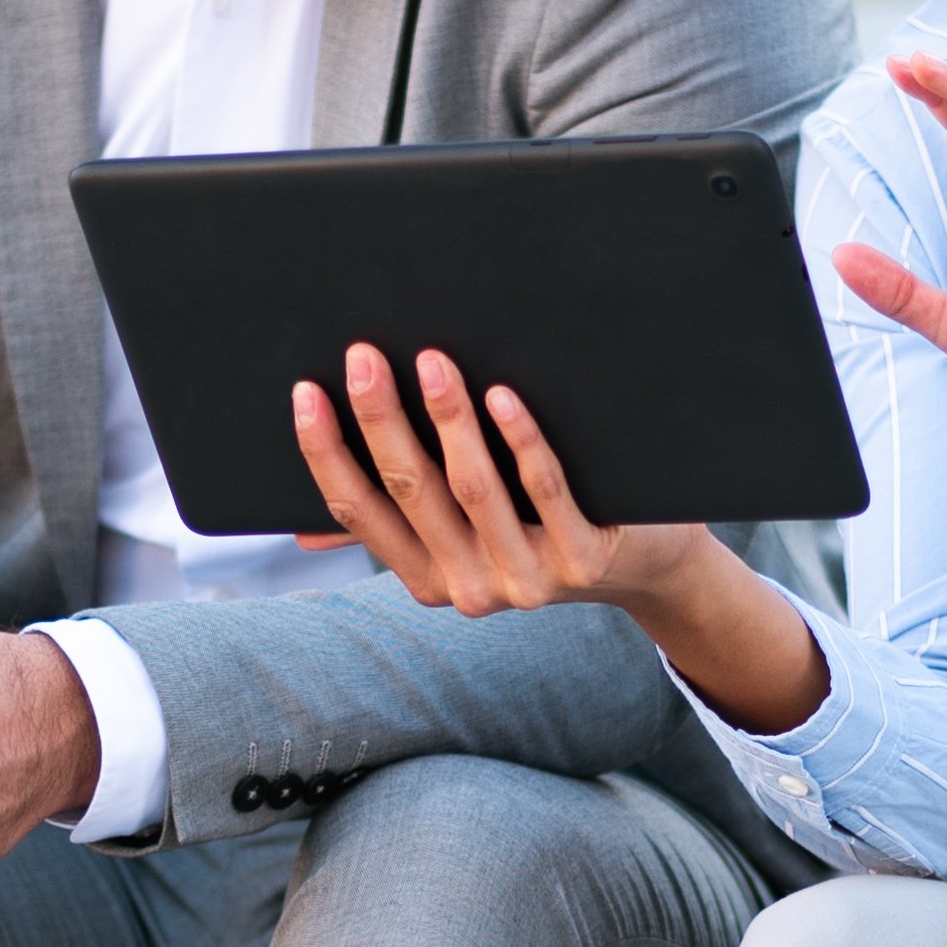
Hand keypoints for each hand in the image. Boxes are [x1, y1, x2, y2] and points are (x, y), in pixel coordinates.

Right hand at [294, 340, 718, 620]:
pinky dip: (520, 439)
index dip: (326, 455)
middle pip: (410, 491)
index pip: (358, 513)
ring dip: (447, 419)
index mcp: (428, 579)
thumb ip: (398, 527)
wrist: (643, 567)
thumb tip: (303, 533)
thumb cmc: (539, 531)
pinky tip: (503, 395)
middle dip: (380, 419)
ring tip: (431, 359)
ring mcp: (527, 578)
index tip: (305, 395)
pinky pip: (544, 490)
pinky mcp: (581, 558)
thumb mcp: (464, 539)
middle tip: (362, 357)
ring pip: (473, 488)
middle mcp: (470, 589)